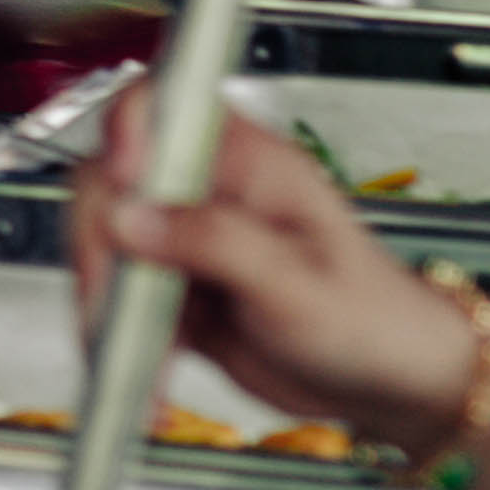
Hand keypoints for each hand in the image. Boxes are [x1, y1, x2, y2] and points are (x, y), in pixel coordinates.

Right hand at [74, 81, 471, 455]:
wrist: (387, 382)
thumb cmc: (369, 320)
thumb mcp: (295, 283)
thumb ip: (213, 242)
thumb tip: (130, 216)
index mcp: (249, 162)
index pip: (165, 107)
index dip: (127, 134)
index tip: (122, 189)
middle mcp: (209, 189)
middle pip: (113, 182)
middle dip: (102, 247)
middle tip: (117, 302)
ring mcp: (186, 238)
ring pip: (106, 244)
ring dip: (107, 302)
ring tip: (133, 353)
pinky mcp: (175, 286)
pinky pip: (120, 298)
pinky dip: (121, 337)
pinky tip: (147, 372)